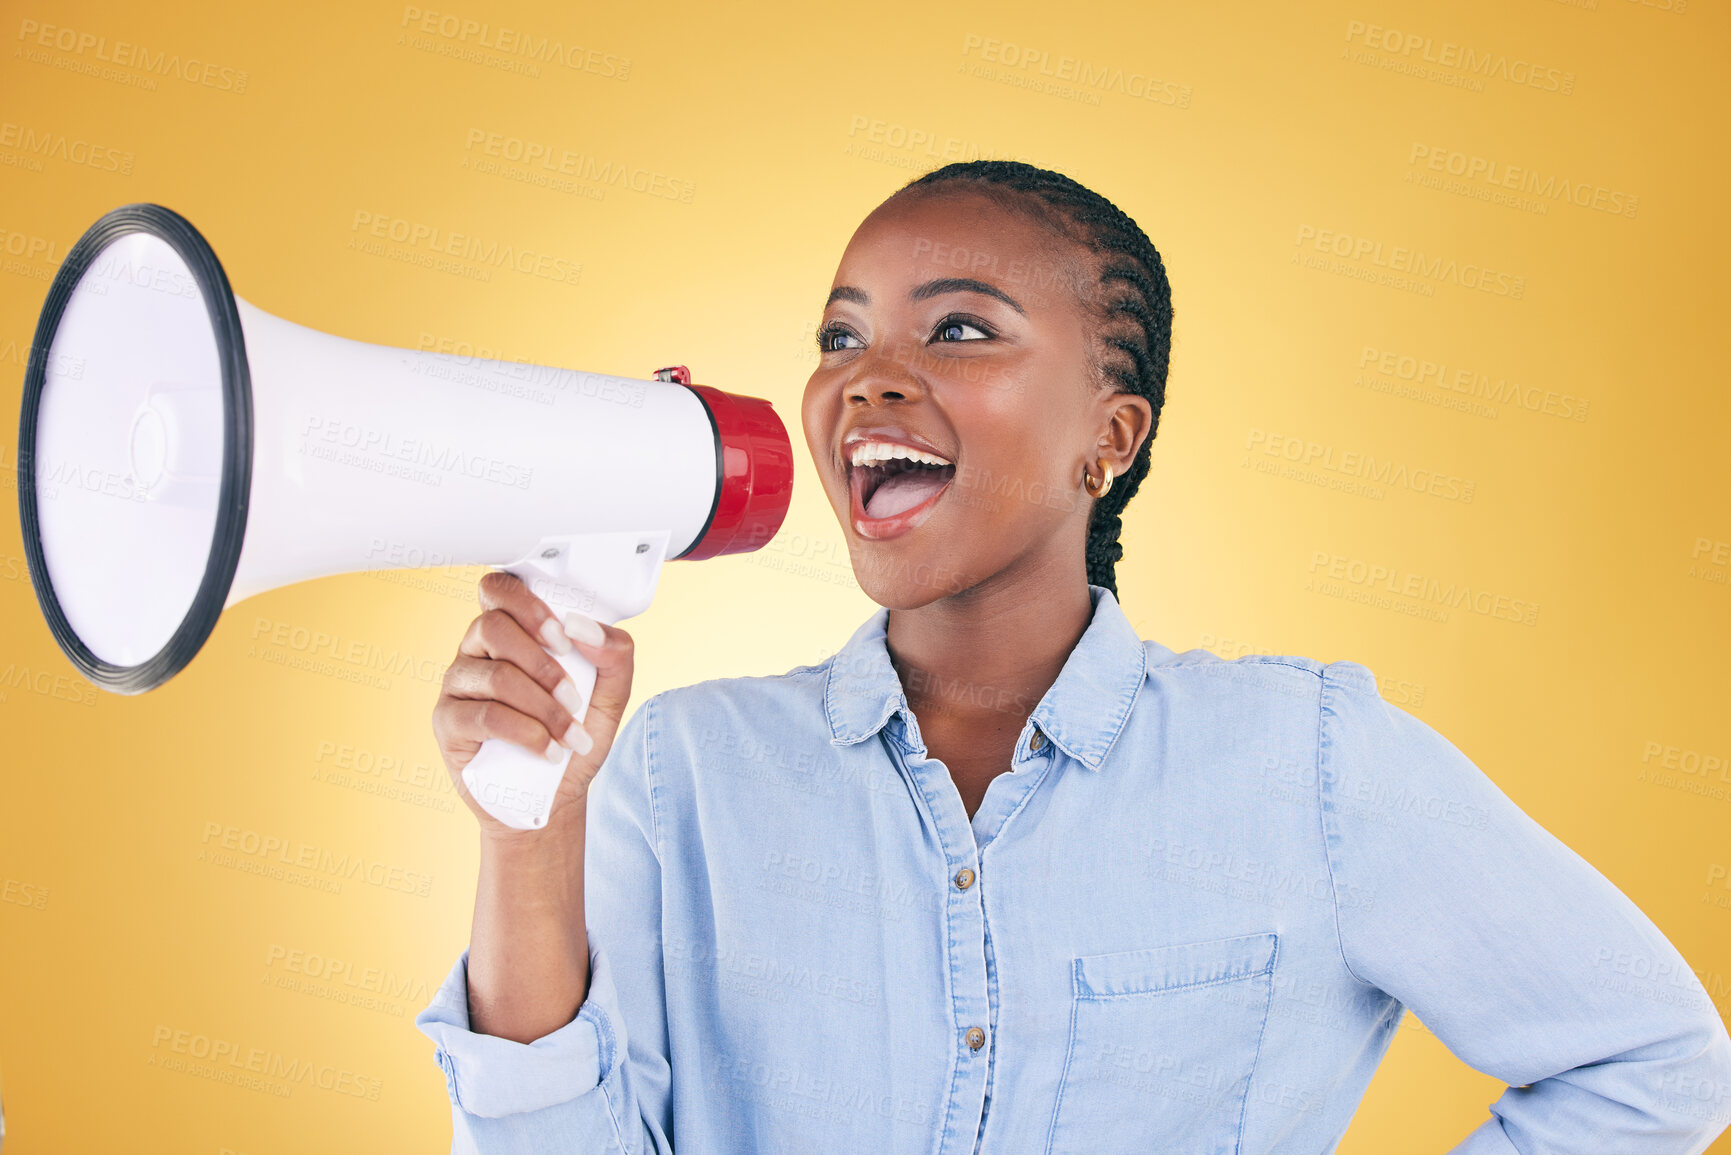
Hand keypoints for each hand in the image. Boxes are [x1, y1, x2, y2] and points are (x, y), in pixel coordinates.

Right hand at [432, 572, 635, 835]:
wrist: (554, 796)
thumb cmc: (574, 739)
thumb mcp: (610, 695)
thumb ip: (613, 654)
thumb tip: (583, 628)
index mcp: (512, 632)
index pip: (500, 589)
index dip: (528, 606)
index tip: (563, 638)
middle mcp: (477, 651)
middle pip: (493, 627)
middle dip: (543, 665)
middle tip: (573, 697)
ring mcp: (458, 684)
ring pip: (495, 675)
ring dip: (543, 707)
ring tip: (569, 736)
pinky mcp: (448, 721)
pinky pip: (484, 715)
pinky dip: (526, 733)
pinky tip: (547, 750)